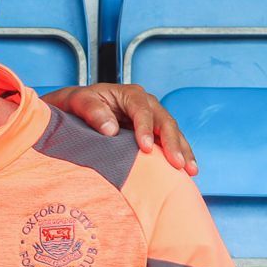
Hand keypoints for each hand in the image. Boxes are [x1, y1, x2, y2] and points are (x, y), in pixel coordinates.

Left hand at [41, 85, 197, 174]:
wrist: (76, 109)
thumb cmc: (78, 104)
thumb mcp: (79, 102)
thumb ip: (93, 112)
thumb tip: (110, 129)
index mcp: (130, 94)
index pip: (143, 110)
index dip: (146, 129)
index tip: (145, 148)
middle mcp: (146, 104)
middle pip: (165, 122)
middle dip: (172, 143)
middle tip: (177, 164)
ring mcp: (152, 119)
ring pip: (172, 133)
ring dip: (182, 151)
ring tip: (190, 171)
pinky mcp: (153, 133)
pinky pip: (169, 143)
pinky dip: (178, 155)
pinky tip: (186, 171)